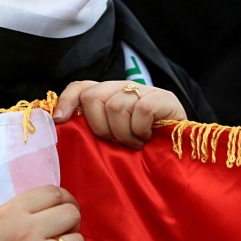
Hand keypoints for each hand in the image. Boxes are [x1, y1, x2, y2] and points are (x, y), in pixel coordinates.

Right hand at [0, 185, 83, 240]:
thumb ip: (17, 210)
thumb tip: (43, 208)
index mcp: (11, 211)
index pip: (53, 193)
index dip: (65, 198)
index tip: (65, 204)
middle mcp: (26, 228)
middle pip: (70, 212)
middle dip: (72, 218)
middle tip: (66, 226)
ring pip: (76, 240)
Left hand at [53, 80, 186, 149]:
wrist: (181, 153)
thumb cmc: (142, 150)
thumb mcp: (112, 139)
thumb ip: (91, 129)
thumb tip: (59, 125)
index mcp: (108, 95)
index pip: (81, 87)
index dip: (67, 101)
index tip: (60, 121)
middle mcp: (123, 87)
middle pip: (93, 97)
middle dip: (101, 127)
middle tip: (117, 142)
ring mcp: (144, 90)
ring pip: (115, 106)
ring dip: (124, 133)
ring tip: (135, 143)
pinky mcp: (164, 98)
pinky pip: (141, 110)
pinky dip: (140, 129)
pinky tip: (147, 138)